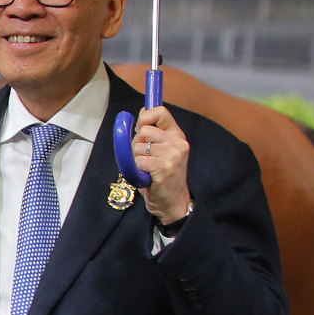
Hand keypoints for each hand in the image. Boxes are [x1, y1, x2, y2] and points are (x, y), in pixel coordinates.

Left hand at [131, 105, 192, 225]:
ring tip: (146, 169)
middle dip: (136, 144)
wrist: (172, 202)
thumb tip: (141, 113)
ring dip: (136, 159)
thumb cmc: (161, 176)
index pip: (160, 112)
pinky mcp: (164, 167)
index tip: (140, 127)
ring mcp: (172, 155)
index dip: (145, 117)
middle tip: (144, 158)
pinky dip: (137, 170)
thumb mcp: (160, 151)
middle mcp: (177, 143)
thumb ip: (153, 134)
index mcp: (177, 135)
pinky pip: (138, 161)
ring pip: (137, 147)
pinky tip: (147, 176)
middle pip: (143, 130)